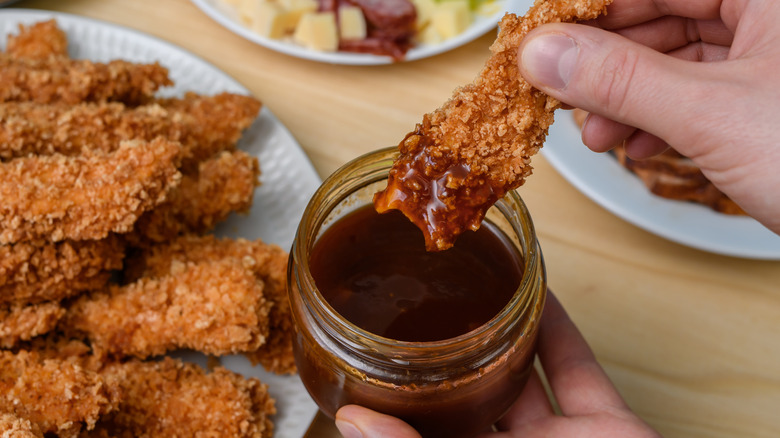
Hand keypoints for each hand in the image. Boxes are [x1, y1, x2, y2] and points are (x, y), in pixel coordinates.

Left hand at [334, 292, 660, 437]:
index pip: (425, 427)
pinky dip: (559, 328)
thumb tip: (351, 421)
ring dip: (503, 329)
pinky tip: (539, 290)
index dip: (401, 393)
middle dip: (449, 353)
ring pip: (522, 374)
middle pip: (470, 395)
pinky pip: (578, 367)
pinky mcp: (607, 426)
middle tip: (421, 301)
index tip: (374, 348)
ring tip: (476, 284)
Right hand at [517, 0, 779, 233]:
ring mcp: (771, 52)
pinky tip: (636, 143)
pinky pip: (696, 89)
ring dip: (626, 97)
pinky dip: (658, 116)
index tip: (541, 35)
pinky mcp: (765, 93)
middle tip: (558, 89)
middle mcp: (770, 11)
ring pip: (675, 56)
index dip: (588, 8)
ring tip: (596, 132)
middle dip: (605, 60)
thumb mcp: (711, 115)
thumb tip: (543, 54)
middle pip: (661, 13)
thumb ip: (618, 79)